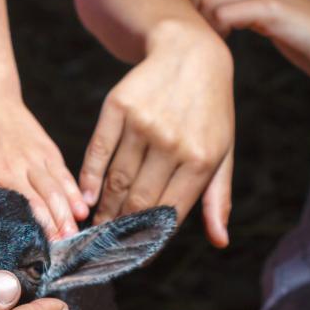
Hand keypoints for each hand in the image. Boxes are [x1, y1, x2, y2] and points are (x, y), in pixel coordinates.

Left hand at [0, 99, 87, 238]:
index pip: (8, 209)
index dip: (22, 231)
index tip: (31, 251)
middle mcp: (12, 169)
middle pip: (38, 203)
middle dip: (52, 228)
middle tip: (60, 251)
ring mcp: (33, 159)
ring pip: (54, 191)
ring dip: (66, 215)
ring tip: (73, 236)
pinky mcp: (46, 150)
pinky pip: (63, 175)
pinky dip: (74, 193)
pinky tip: (82, 209)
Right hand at [80, 22, 234, 246]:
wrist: (190, 53)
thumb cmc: (209, 110)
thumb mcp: (223, 151)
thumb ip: (217, 198)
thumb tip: (220, 240)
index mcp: (201, 159)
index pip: (170, 213)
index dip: (151, 240)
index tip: (138, 256)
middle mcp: (172, 143)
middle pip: (139, 200)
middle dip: (122, 229)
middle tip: (110, 244)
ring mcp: (143, 124)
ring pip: (117, 180)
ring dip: (105, 209)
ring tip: (98, 225)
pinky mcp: (118, 108)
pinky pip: (98, 151)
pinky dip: (89, 178)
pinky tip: (86, 196)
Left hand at [191, 0, 309, 82]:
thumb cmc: (305, 38)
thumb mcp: (268, 14)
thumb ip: (242, 5)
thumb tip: (205, 11)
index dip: (195, 6)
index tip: (206, 31)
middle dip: (195, 15)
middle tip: (208, 39)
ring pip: (209, 0)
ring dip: (205, 26)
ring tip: (219, 43)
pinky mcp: (273, 6)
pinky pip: (224, 14)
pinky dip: (217, 32)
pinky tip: (227, 44)